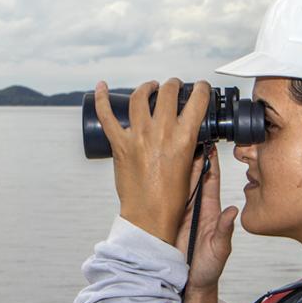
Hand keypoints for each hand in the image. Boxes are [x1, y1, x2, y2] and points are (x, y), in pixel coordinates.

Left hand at [94, 78, 210, 245]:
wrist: (149, 217)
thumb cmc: (171, 200)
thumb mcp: (193, 171)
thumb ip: (197, 152)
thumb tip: (199, 141)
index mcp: (185, 138)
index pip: (197, 100)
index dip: (199, 88)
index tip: (198, 88)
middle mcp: (162, 132)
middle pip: (167, 92)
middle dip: (172, 85)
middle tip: (172, 87)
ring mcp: (138, 136)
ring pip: (140, 97)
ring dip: (146, 87)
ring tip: (150, 88)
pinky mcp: (120, 145)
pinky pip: (106, 116)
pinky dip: (102, 98)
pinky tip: (102, 86)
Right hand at [175, 148, 237, 302]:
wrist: (191, 283)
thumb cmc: (209, 267)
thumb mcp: (220, 249)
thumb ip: (224, 230)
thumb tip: (232, 211)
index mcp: (210, 210)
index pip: (211, 180)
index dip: (211, 162)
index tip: (210, 144)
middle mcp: (195, 207)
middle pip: (192, 176)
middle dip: (191, 156)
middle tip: (187, 137)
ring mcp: (180, 212)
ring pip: (178, 184)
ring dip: (175, 167)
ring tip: (172, 147)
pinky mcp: (167, 219)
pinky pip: (164, 198)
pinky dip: (161, 185)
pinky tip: (157, 171)